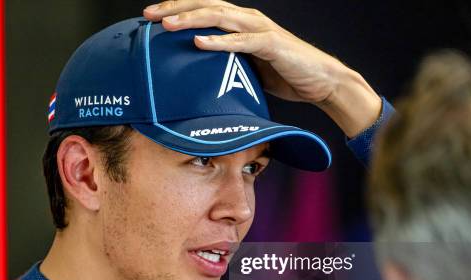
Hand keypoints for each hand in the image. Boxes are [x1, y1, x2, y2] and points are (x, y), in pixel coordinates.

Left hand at [143, 0, 381, 136]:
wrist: (321, 81)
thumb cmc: (284, 73)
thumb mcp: (247, 67)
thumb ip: (226, 63)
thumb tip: (199, 75)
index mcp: (241, 23)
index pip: (204, 11)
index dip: (177, 10)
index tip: (150, 17)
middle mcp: (248, 20)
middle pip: (206, 7)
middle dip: (176, 8)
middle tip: (149, 14)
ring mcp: (260, 30)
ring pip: (220, 18)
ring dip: (192, 19)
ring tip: (167, 24)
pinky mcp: (272, 44)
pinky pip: (242, 41)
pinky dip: (220, 41)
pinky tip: (199, 41)